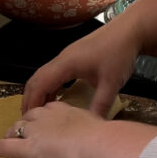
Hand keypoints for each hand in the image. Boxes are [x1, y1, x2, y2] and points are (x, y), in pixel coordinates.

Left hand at [0, 101, 104, 157]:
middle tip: (28, 136)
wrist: (98, 147)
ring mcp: (35, 131)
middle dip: (26, 126)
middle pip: (30, 118)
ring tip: (7, 140)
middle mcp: (47, 116)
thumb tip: (102, 147)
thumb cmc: (104, 143)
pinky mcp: (26, 148)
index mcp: (66, 110)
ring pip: (17, 129)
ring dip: (12, 134)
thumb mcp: (100, 135)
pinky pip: (3, 147)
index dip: (46, 120)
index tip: (49, 126)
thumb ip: (94, 138)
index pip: (50, 111)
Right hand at [22, 19, 141, 115]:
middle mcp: (61, 59)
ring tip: (38, 113)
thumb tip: (93, 127)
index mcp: (66, 64)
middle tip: (27, 120)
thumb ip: (100, 105)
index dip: (32, 102)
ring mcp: (66, 57)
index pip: (40, 84)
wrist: (129, 30)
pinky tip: (54, 100)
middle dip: (29, 99)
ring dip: (38, 93)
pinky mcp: (73, 57)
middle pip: (36, 79)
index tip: (28, 120)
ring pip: (43, 75)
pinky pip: (53, 73)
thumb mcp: (112, 83)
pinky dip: (49, 87)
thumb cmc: (119, 53)